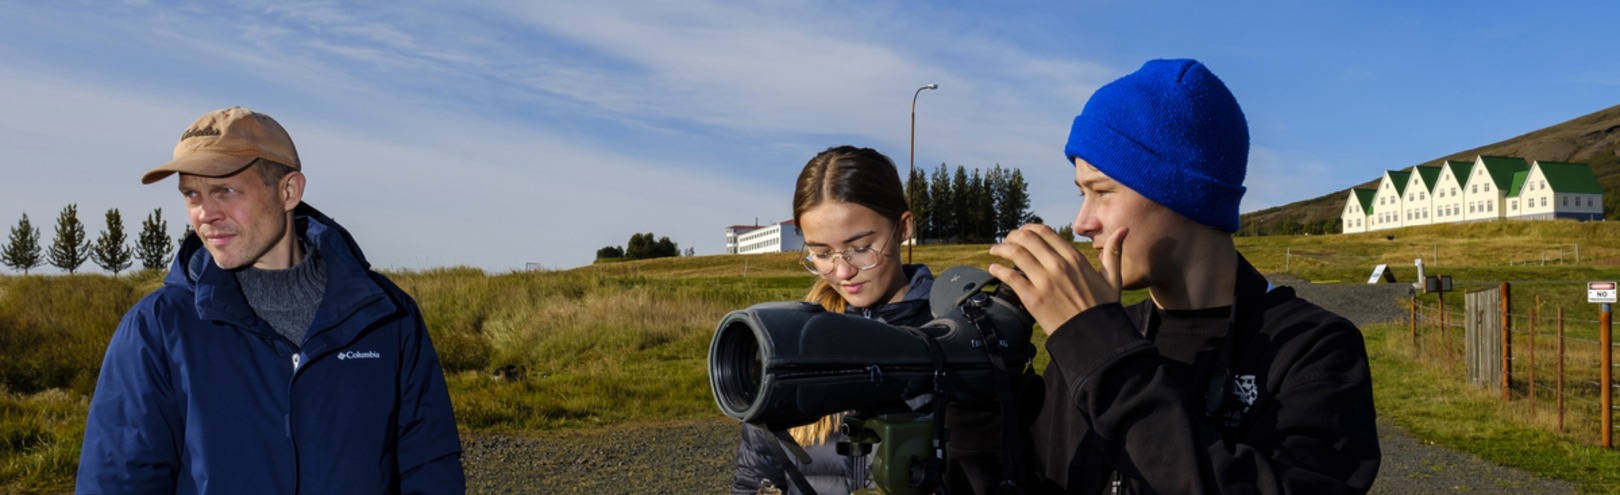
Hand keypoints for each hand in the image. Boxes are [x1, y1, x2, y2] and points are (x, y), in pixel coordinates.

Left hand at [988, 224, 1127, 334]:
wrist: (1094, 337)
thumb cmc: (1103, 309)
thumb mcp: (1113, 278)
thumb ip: (1114, 252)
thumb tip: (1124, 229)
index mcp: (1074, 258)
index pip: (1045, 232)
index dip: (1029, 228)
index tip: (1022, 232)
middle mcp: (1058, 266)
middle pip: (1027, 239)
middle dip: (1012, 236)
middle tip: (1005, 240)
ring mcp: (1045, 282)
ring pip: (1016, 254)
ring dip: (1001, 249)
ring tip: (995, 251)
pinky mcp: (1033, 299)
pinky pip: (1011, 277)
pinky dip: (998, 270)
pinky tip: (993, 268)